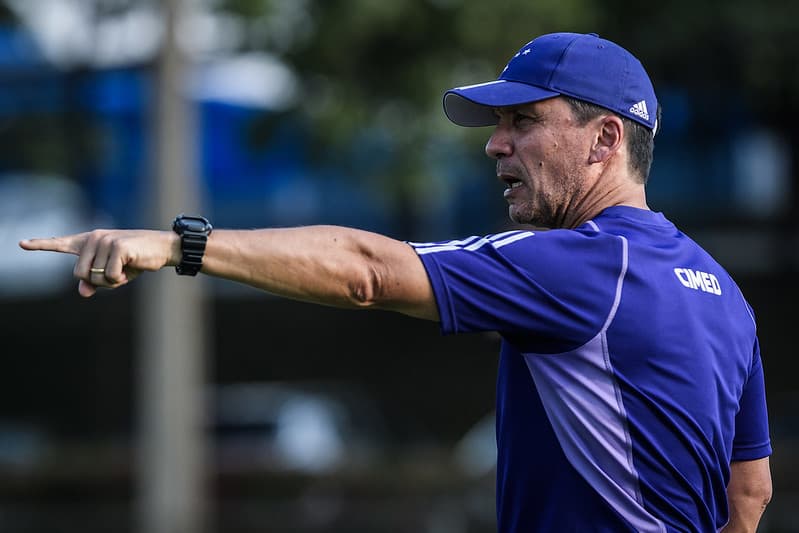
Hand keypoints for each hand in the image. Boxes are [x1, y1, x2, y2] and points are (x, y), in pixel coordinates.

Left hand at [19, 229, 178, 296]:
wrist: (162, 248)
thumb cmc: (136, 260)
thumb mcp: (114, 274)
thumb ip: (95, 282)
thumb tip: (83, 292)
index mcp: (89, 241)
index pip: (60, 243)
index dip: (40, 245)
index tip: (21, 244)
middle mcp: (93, 238)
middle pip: (79, 274)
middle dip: (97, 282)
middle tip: (116, 275)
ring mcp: (104, 241)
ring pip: (94, 277)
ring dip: (111, 282)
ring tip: (125, 269)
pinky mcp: (117, 247)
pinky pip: (109, 276)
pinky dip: (120, 279)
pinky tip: (130, 268)